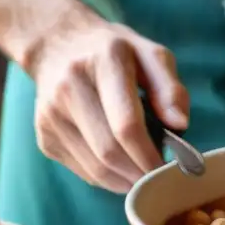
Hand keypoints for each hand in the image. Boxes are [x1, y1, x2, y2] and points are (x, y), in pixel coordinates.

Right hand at [24, 12, 189, 192]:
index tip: (168, 170)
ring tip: (143, 171)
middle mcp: (70, 87)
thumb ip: (170, 89)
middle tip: (159, 177)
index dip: (149, 155)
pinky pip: (82, 171)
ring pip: (94, 167)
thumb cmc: (116, 53)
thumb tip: (180, 125)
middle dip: (139, 173)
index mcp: (104, 62)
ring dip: (125, 180)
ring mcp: (51, 114)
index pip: (126, 124)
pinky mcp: (44, 135)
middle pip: (109, 151)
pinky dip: (108, 178)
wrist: (57, 44)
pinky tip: (121, 166)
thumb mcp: (151, 55)